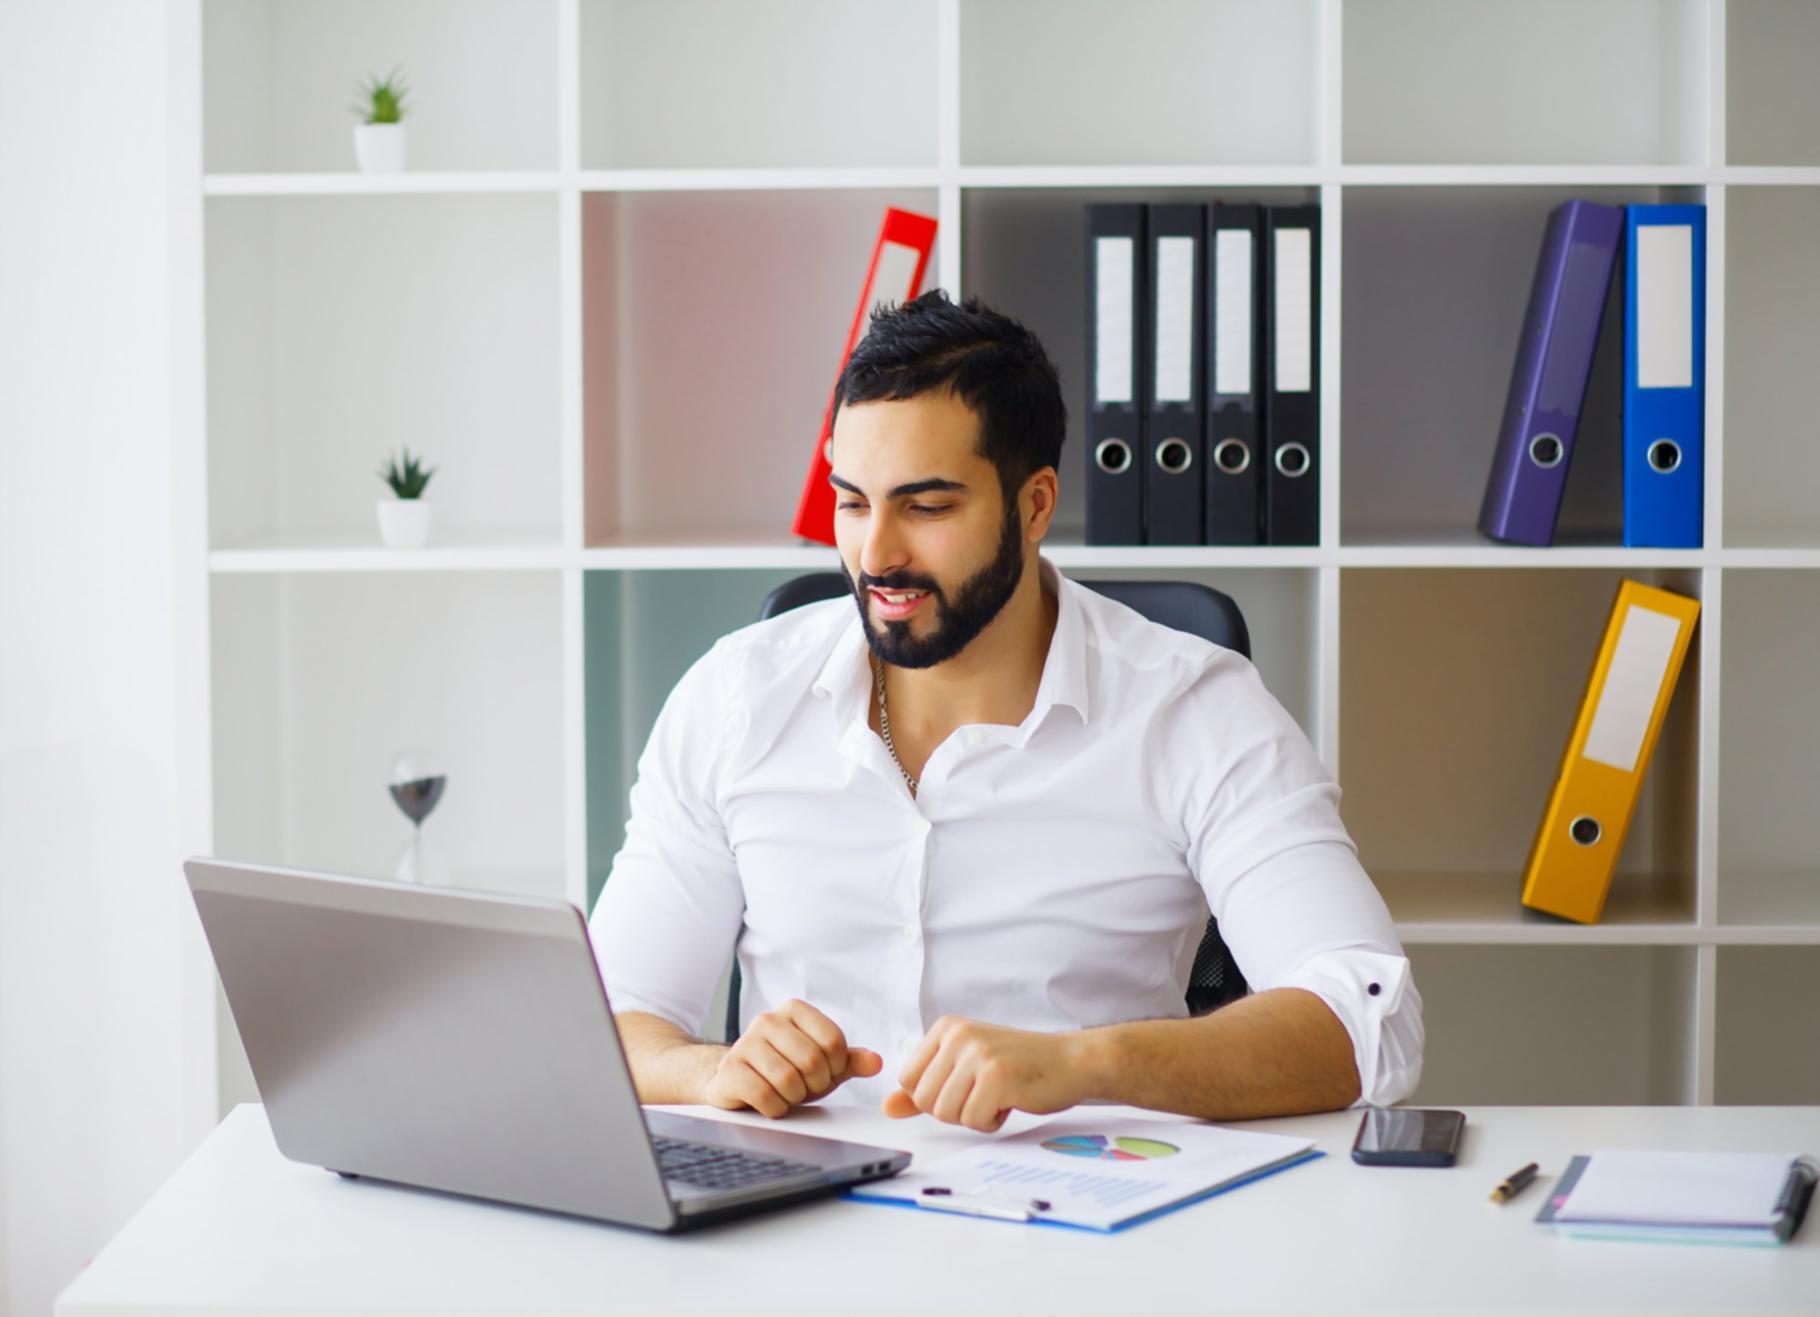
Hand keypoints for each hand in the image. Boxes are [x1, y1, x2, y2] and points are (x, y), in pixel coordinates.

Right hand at [704, 998, 881, 1118]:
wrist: (738, 1082)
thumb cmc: (785, 1069)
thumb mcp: (822, 1063)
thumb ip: (849, 1061)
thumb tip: (876, 1062)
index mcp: (794, 1010)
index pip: (833, 1040)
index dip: (836, 1067)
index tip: (826, 1073)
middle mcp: (767, 1020)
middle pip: (812, 1060)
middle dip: (815, 1084)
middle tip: (804, 1087)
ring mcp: (745, 1043)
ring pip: (788, 1080)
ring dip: (794, 1097)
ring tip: (786, 1093)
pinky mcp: (730, 1070)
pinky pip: (765, 1096)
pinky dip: (775, 1108)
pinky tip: (769, 1102)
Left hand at [883, 1016, 1089, 1131]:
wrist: (1070, 1061)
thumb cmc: (1018, 1066)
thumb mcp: (966, 1068)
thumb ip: (925, 1087)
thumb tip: (887, 1107)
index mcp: (946, 1028)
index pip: (908, 1081)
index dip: (934, 1097)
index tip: (965, 1085)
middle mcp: (958, 1035)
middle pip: (924, 1100)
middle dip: (953, 1110)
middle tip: (984, 1092)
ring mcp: (978, 1054)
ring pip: (945, 1113)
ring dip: (973, 1116)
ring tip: (998, 1094)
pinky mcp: (997, 1076)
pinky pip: (973, 1121)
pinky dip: (992, 1121)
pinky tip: (1011, 1099)